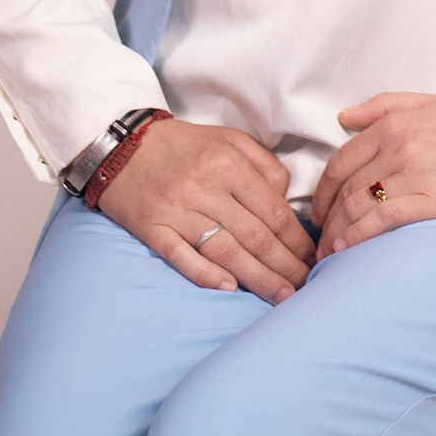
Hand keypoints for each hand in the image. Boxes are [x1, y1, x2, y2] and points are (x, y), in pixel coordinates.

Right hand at [97, 116, 316, 303]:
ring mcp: (176, 210)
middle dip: (285, 266)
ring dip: (257, 278)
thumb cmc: (183, 146)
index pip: (273, 210)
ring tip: (280, 296)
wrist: (122, 147)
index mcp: (228, 163)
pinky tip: (230, 289)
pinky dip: (206, 274)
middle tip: (305, 287)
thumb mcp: (228, 139)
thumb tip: (286, 198)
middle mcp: (204, 186)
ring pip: (225, 250)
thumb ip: (263, 164)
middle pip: (255, 235)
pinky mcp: (152, 228)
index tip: (313, 258)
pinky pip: (181, 256)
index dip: (297, 239)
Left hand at [309, 94, 435, 259]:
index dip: (322, 194)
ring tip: (330, 257)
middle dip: (326, 221)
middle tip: (320, 244)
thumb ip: (384, 106)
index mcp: (394, 125)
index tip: (320, 215)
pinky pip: (383, 221)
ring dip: (337, 236)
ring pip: (358, 207)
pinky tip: (347, 251)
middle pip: (344, 190)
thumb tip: (343, 116)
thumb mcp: (431, 103)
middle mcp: (398, 148)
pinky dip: (358, 238)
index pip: (339, 164)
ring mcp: (416, 174)